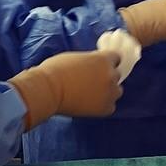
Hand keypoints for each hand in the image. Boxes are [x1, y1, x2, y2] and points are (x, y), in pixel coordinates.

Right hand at [8, 50, 122, 129]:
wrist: (49, 89)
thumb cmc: (57, 69)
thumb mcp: (77, 57)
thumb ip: (90, 60)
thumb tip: (93, 65)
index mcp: (104, 59)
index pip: (116, 58)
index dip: (107, 62)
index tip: (99, 67)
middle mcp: (110, 74)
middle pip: (116, 75)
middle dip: (107, 77)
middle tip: (93, 82)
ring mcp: (109, 92)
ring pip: (116, 91)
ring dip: (108, 91)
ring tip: (93, 94)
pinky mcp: (105, 108)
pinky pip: (110, 106)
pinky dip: (103, 106)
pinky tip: (91, 105)